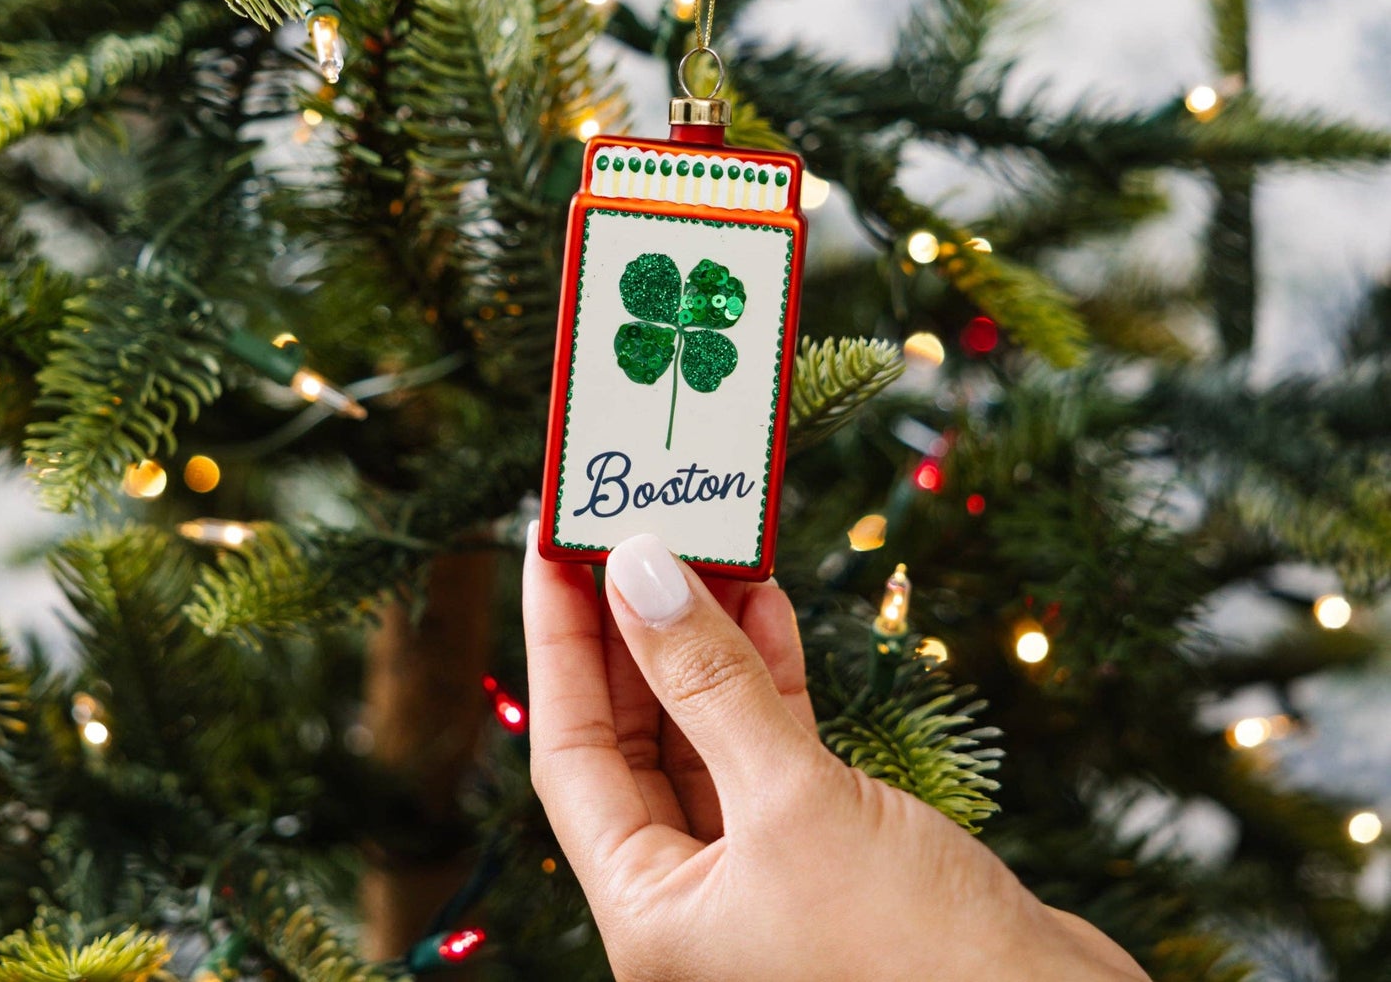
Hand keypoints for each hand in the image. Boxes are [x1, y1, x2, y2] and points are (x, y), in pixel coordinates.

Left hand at [523, 529, 1145, 981]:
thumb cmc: (916, 958)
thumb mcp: (793, 800)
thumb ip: (708, 682)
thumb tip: (637, 573)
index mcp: (651, 917)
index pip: (569, 752)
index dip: (558, 643)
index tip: (552, 546)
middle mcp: (695, 903)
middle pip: (633, 739)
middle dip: (632, 631)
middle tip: (628, 529)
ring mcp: (763, 879)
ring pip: (706, 735)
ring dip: (705, 641)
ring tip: (703, 546)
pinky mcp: (832, 856)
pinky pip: (772, 748)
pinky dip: (767, 677)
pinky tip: (767, 607)